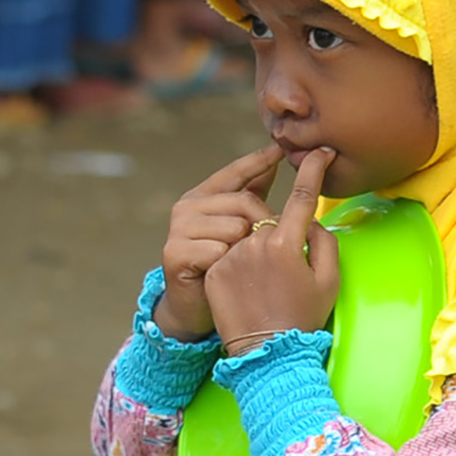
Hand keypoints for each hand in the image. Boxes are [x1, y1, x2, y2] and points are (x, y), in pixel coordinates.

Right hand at [154, 142, 282, 340]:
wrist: (196, 306)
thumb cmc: (224, 265)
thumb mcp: (241, 227)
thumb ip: (253, 195)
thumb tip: (276, 158)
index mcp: (202, 197)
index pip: (235, 172)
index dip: (258, 161)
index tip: (280, 149)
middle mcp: (186, 207)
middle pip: (242, 202)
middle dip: (263, 223)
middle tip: (267, 245)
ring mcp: (177, 229)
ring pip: (234, 227)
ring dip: (244, 248)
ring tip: (239, 262)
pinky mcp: (174, 253)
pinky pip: (219, 250)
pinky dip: (228, 264)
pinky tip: (222, 271)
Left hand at [201, 147, 340, 349]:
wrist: (267, 353)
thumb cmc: (303, 317)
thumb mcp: (329, 281)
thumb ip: (324, 242)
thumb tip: (311, 220)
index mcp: (285, 243)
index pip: (303, 197)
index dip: (312, 172)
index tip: (317, 152)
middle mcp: (253, 243)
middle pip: (272, 221)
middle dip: (283, 234)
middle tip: (289, 271)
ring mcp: (230, 255)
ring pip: (249, 236)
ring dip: (260, 249)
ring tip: (269, 284)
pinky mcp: (213, 269)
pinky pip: (231, 252)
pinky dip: (242, 261)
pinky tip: (251, 287)